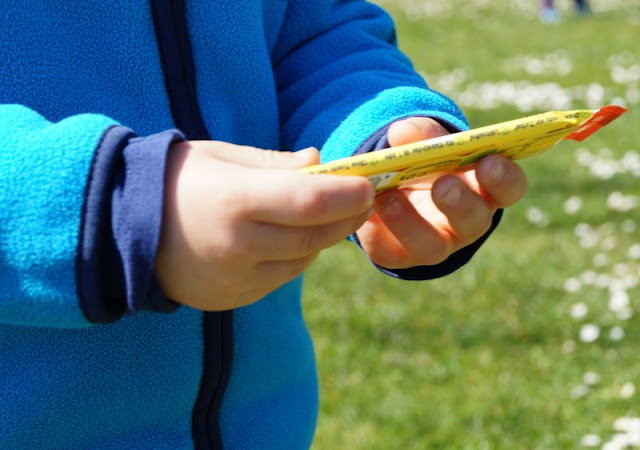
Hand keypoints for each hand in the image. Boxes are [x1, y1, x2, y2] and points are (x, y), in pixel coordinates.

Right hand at [154, 141, 374, 310]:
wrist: (123, 227)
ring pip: (301, 260)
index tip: (368, 184)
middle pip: (314, 235)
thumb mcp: (222, 156)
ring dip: (321, 238)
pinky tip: (290, 238)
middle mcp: (238, 245)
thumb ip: (274, 163)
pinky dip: (295, 257)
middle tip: (362, 200)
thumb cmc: (178, 180)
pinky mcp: (231, 297)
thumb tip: (319, 161)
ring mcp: (235, 278)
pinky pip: (279, 278)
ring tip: (326, 214)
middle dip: (346, 217)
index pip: (311, 200)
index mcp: (235, 200)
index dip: (348, 194)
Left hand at [356, 117, 527, 268]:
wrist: (393, 188)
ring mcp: (435, 245)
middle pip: (474, 221)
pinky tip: (365, 213)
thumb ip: (421, 135)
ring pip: (432, 247)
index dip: (503, 178)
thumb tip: (402, 131)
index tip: (489, 161)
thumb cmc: (424, 162)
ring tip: (388, 198)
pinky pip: (391, 252)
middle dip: (460, 204)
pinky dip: (377, 232)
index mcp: (484, 190)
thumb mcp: (426, 143)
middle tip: (443, 185)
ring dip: (411, 223)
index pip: (509, 188)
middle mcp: (466, 223)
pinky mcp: (399, 255)